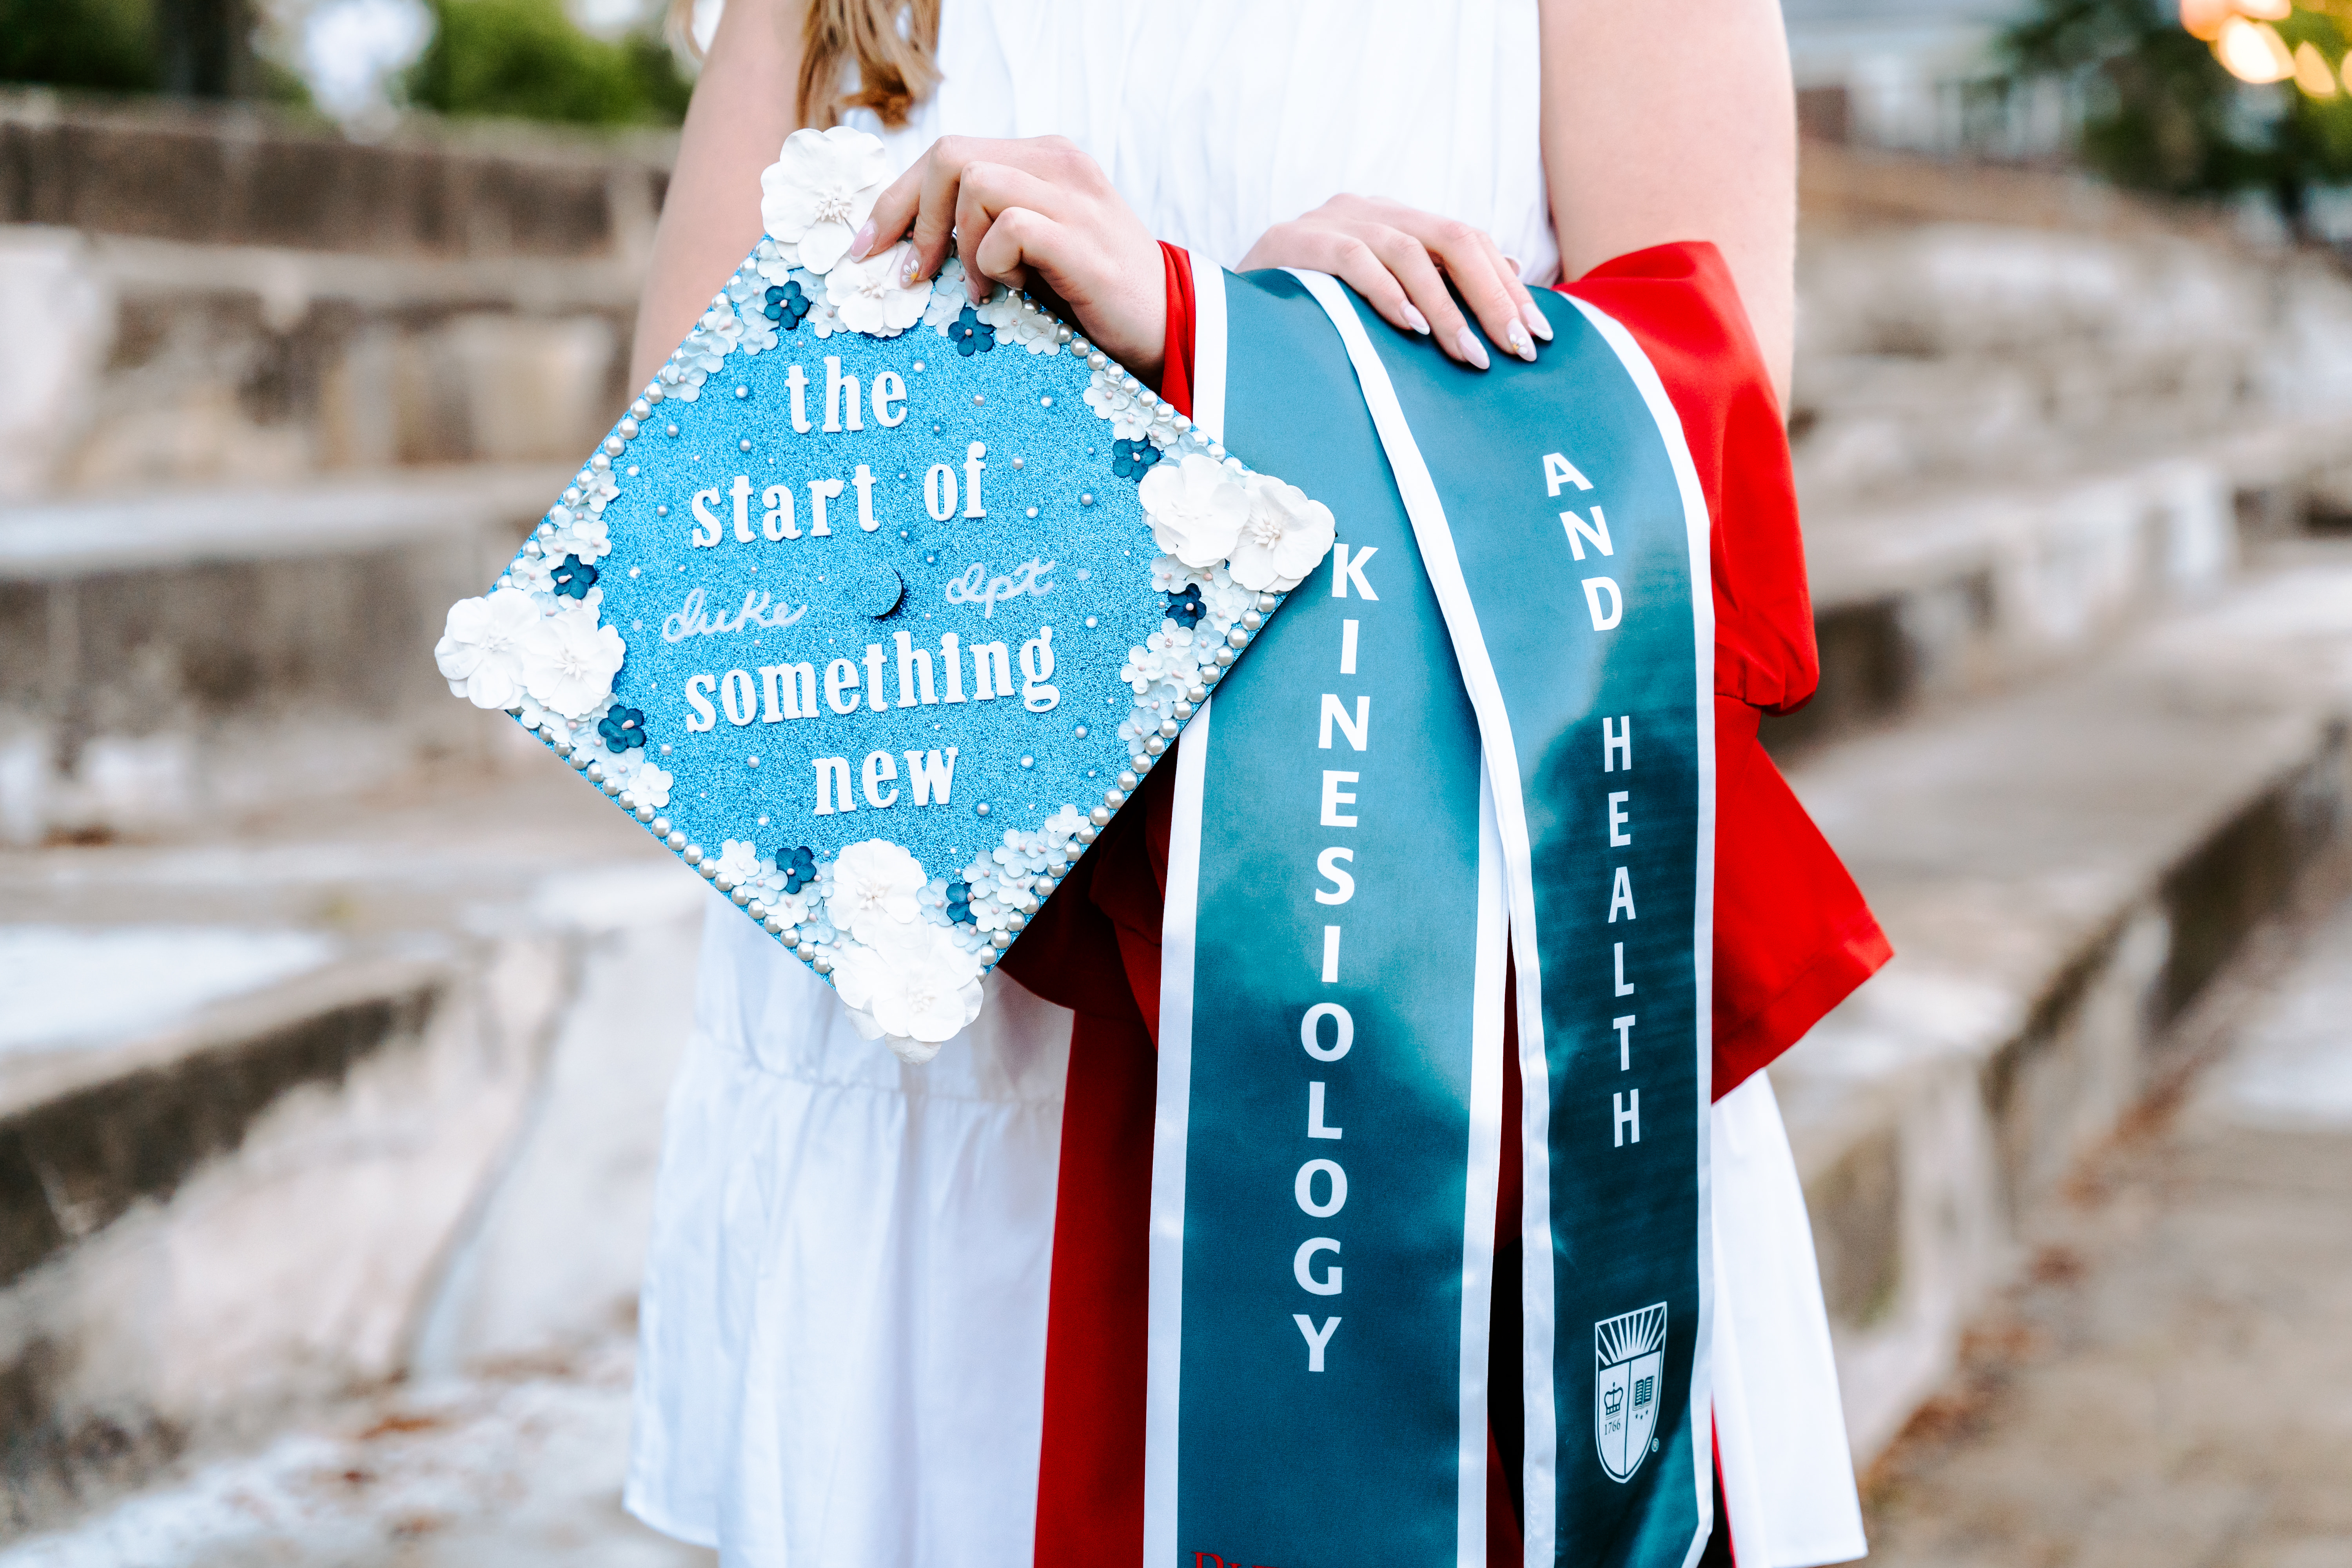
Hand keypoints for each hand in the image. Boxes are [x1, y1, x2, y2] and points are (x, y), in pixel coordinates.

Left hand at [850, 135, 1167, 380]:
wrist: (1168, 330)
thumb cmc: (1089, 298)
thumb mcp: (1028, 250)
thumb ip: (982, 227)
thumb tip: (904, 241)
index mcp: (1043, 159)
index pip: (948, 153)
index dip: (896, 201)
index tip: (868, 249)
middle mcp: (1058, 163)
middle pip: (950, 156)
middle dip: (913, 217)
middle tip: (915, 276)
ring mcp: (1074, 198)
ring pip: (975, 181)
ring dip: (963, 242)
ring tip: (989, 288)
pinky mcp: (1081, 239)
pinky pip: (1008, 228)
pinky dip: (995, 264)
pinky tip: (1015, 292)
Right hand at [1238, 195, 1549, 368]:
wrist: (1215, 309)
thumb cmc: (1307, 315)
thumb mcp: (1376, 300)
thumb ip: (1432, 289)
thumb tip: (1507, 286)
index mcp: (1392, 219)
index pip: (1467, 240)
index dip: (1507, 284)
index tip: (1537, 334)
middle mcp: (1368, 209)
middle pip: (1452, 239)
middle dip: (1492, 296)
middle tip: (1518, 348)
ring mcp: (1330, 220)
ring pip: (1410, 252)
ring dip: (1447, 309)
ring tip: (1471, 355)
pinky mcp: (1296, 240)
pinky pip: (1356, 261)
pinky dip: (1390, 295)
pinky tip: (1414, 329)